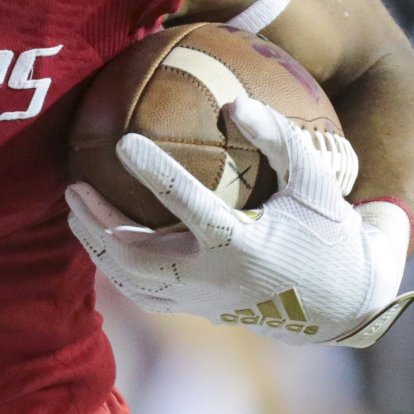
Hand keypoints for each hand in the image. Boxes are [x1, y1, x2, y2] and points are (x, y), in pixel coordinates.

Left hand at [67, 96, 413, 346]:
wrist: (340, 303)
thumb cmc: (328, 232)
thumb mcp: (316, 182)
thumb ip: (280, 140)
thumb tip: (234, 102)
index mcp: (241, 244)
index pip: (187, 204)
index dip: (153, 171)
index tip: (123, 140)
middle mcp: (213, 278)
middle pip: (137, 253)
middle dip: (99, 221)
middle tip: (73, 185)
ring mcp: (200, 300)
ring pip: (130, 279)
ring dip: (95, 245)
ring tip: (74, 208)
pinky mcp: (196, 310)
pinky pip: (141, 293)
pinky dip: (114, 268)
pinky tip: (98, 239)